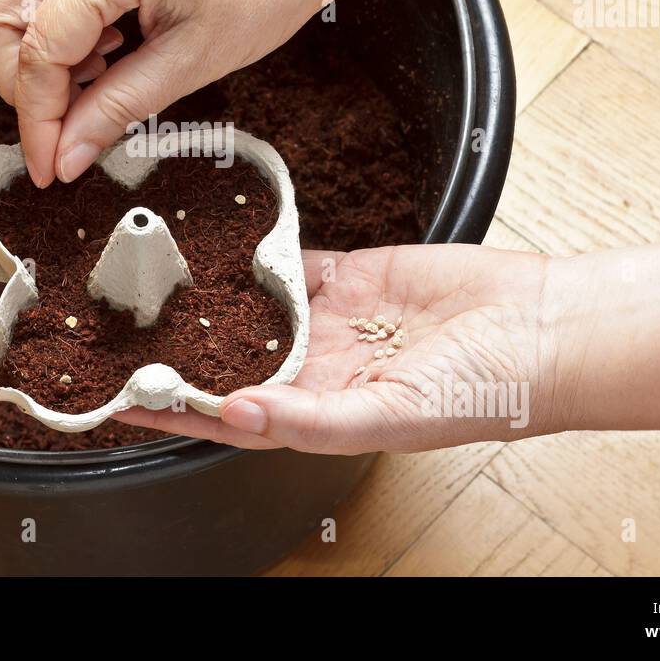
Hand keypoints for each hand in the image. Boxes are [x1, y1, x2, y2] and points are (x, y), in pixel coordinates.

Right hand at [0, 0, 345, 186]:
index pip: (36, 52)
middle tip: (65, 120)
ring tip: (99, 82)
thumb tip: (66, 154)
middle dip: (16, 79)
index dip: (36, 120)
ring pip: (13, 1)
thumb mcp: (192, 62)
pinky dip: (61, 35)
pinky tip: (109, 55)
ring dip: (39, 56)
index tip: (49, 167)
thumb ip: (117, 108)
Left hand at [116, 244, 568, 454]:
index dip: (177, 411)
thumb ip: (310, 419)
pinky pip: (291, 262)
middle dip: (180, 349)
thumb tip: (233, 415)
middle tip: (120, 332)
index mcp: (319, 412)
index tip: (122, 401)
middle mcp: (316, 368)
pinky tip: (218, 242)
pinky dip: (256, 252)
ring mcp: (331, 319)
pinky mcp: (349, 274)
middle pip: (230, 358)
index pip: (229, 415)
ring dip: (210, 299)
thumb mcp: (391, 416)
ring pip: (254, 307)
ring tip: (155, 284)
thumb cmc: (482, 391)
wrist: (539, 328)